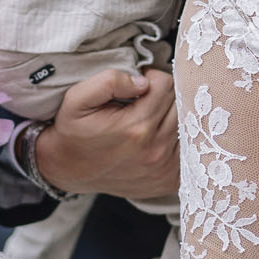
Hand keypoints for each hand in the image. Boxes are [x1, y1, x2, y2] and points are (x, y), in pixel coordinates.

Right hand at [37, 67, 178, 198]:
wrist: (68, 170)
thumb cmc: (73, 132)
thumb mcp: (77, 99)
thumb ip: (109, 81)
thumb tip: (143, 80)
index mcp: (136, 126)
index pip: (166, 84)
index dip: (151, 77)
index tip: (137, 86)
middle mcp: (155, 149)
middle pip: (180, 103)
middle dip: (163, 96)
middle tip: (143, 102)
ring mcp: (165, 168)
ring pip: (188, 124)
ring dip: (172, 117)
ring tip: (149, 119)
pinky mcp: (170, 180)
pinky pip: (190, 149)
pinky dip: (178, 140)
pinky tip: (158, 139)